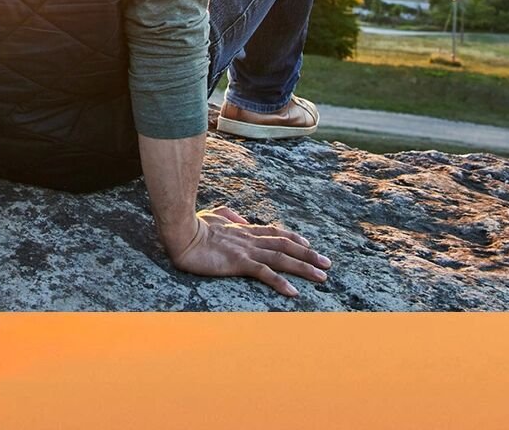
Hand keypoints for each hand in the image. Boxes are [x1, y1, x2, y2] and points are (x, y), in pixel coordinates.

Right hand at [167, 204, 330, 298]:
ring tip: (322, 276)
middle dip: (308, 254)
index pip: (274, 232)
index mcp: (244, 230)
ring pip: (281, 258)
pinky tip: (293, 292)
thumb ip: (228, 216)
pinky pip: (264, 273)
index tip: (308, 243)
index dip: (293, 237)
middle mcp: (250, 239)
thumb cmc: (192, 225)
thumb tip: (240, 219)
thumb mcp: (212, 216)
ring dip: (304, 267)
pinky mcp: (238, 262)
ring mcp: (246, 250)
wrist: (180, 232)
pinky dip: (280, 282)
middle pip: (285, 245)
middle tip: (327, 263)